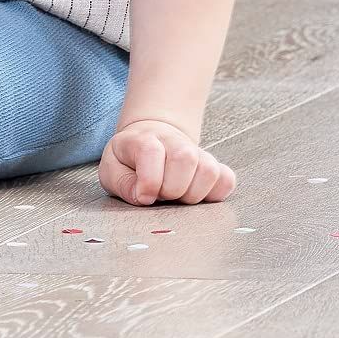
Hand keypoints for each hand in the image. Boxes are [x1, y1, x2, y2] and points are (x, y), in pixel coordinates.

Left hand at [99, 119, 236, 205]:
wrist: (152, 141)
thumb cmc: (129, 161)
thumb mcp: (112, 170)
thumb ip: (121, 183)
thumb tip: (143, 198)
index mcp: (143, 139)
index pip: (151, 152)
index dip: (148, 181)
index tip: (144, 197)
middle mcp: (174, 141)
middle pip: (184, 159)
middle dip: (171, 189)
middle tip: (161, 195)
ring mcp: (197, 152)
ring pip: (208, 170)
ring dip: (192, 193)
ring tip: (177, 196)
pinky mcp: (215, 166)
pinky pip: (226, 180)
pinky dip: (214, 194)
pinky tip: (196, 194)